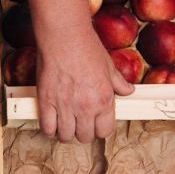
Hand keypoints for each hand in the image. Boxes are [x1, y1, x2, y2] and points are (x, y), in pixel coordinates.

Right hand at [36, 27, 133, 142]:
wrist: (65, 36)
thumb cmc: (87, 48)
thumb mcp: (109, 66)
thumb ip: (119, 83)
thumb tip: (128, 90)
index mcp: (104, 100)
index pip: (104, 131)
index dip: (99, 129)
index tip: (94, 124)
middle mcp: (86, 107)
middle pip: (85, 137)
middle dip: (82, 132)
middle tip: (78, 123)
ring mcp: (65, 106)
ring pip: (65, 136)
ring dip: (65, 133)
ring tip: (64, 124)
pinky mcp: (46, 102)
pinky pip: (47, 128)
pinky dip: (49, 129)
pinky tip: (51, 122)